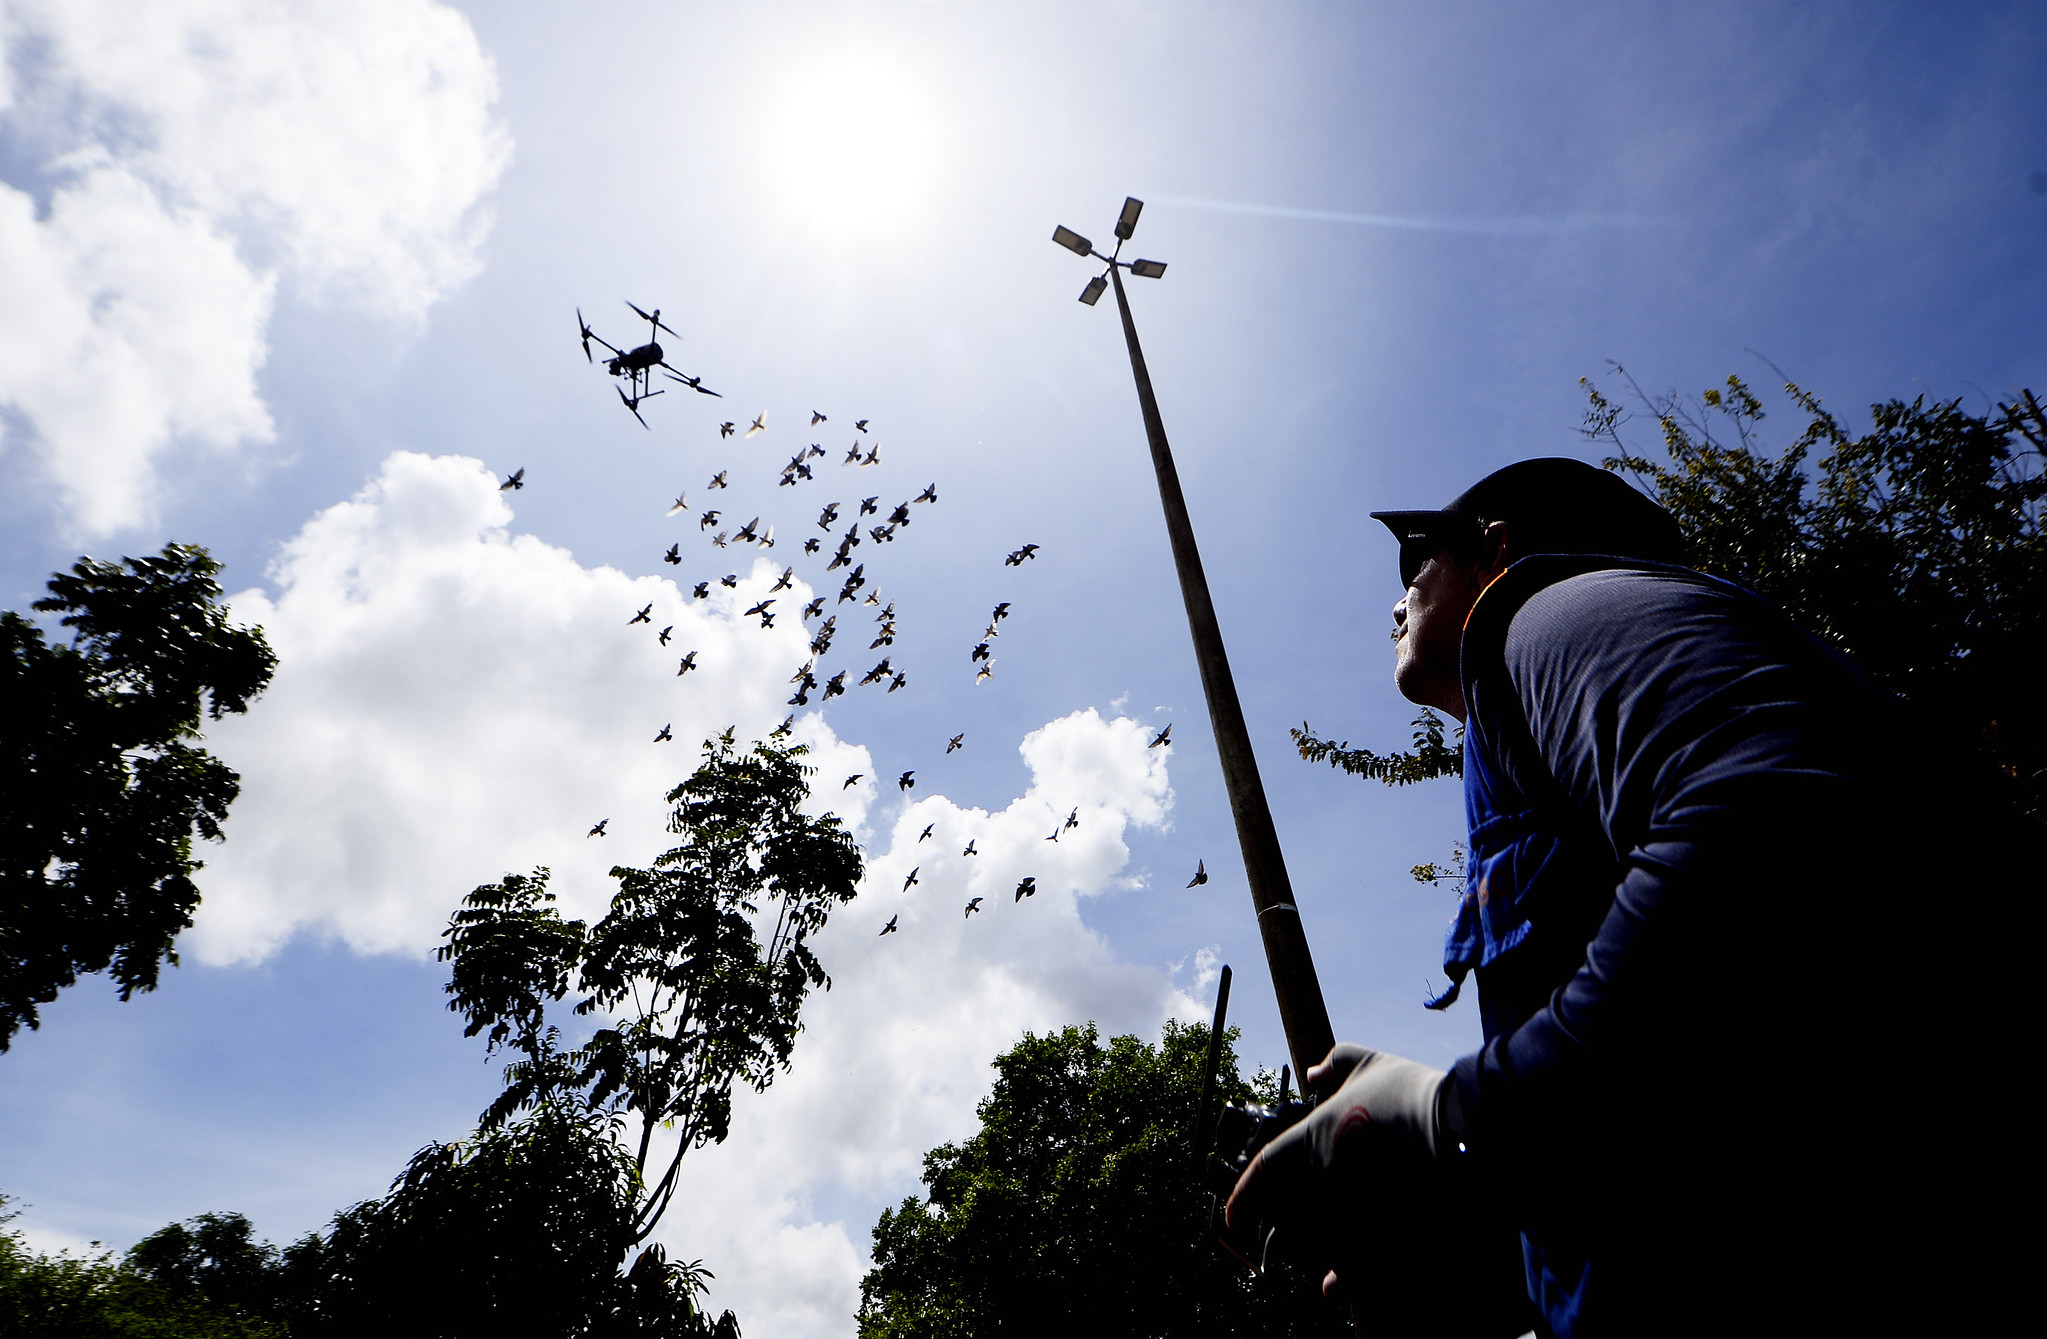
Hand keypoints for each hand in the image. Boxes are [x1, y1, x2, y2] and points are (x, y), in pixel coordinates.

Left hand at [1224, 1044, 1448, 1295]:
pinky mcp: (1378, 1233)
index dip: (1243, 1195)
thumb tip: (1312, 1072)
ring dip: (1323, 1243)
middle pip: (1296, 1206)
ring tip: (1338, 1241)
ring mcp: (1349, 1207)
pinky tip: (1333, 1289)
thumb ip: (1338, 1061)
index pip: (1265, 1168)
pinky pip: (1347, 1266)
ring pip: (1319, 1236)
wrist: (1465, 1129)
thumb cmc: (1415, 1095)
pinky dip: (1340, 1280)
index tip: (1231, 1218)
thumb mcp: (1373, 1062)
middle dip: (1300, 1213)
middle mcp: (1322, 1174)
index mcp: (1315, 1136)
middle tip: (1317, 1212)